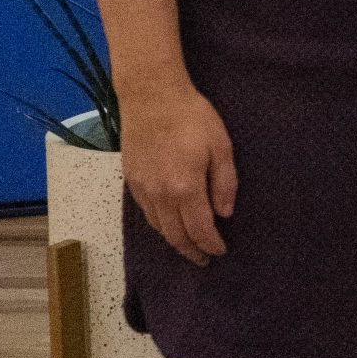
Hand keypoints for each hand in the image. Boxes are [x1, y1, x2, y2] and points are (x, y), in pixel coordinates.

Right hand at [119, 80, 236, 266]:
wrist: (151, 98)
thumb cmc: (192, 118)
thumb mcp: (221, 146)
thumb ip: (224, 183)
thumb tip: (225, 213)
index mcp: (185, 188)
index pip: (199, 229)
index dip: (211, 244)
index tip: (221, 252)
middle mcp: (160, 196)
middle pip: (175, 236)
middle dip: (191, 251)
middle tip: (204, 259)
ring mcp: (142, 190)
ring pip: (158, 228)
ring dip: (174, 242)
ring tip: (188, 247)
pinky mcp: (131, 182)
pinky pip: (146, 214)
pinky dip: (160, 226)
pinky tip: (169, 225)